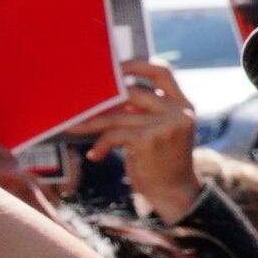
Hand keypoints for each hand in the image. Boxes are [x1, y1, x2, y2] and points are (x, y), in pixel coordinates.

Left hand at [81, 58, 197, 216]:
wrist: (175, 193)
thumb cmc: (162, 161)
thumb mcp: (162, 130)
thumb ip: (148, 110)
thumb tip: (113, 92)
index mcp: (183, 105)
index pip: (162, 71)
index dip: (136, 64)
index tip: (114, 66)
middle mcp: (178, 112)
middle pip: (133, 91)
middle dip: (104, 96)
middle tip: (81, 99)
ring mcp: (165, 126)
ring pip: (118, 115)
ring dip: (92, 123)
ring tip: (74, 128)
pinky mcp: (149, 141)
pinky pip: (114, 134)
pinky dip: (101, 144)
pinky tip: (96, 155)